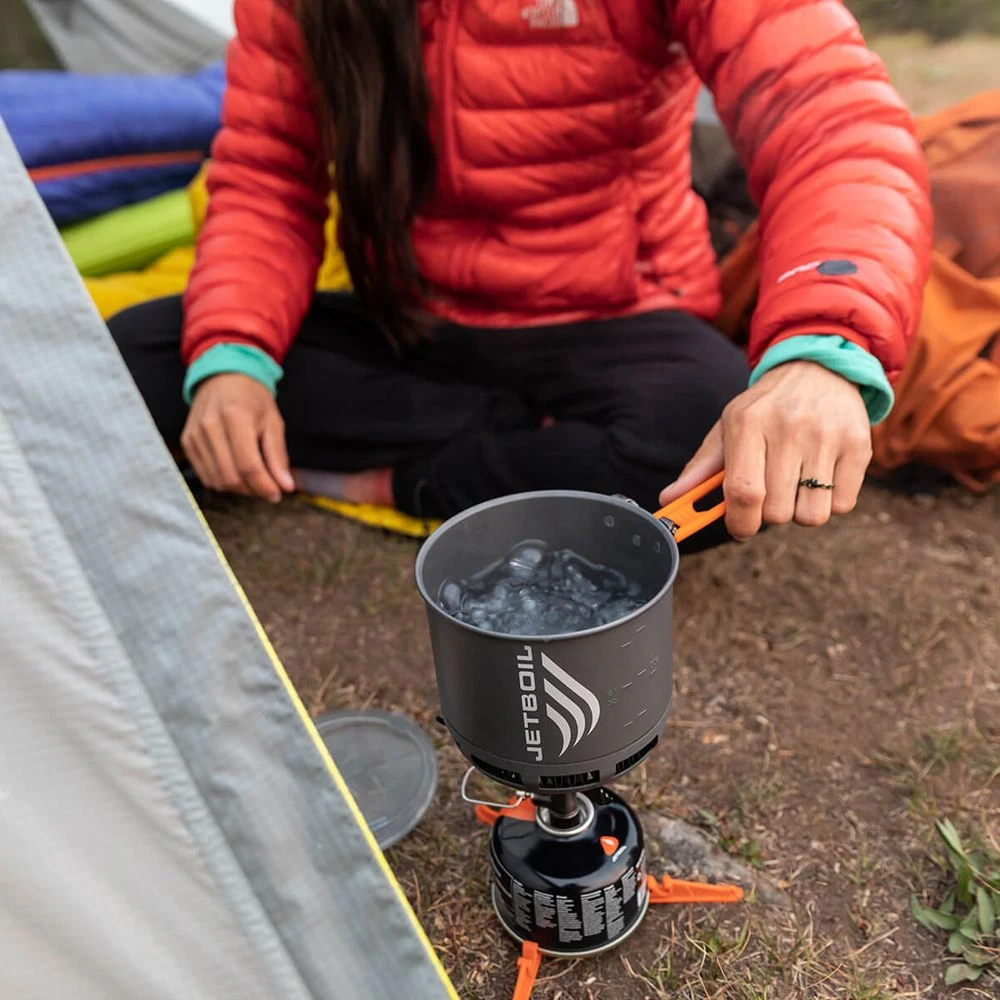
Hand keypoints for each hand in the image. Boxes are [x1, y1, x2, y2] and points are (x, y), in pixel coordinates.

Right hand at [181, 373, 294, 502]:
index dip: (264, 486)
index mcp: (236, 417)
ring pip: (217, 481)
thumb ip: (278, 456)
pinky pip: (205, 476)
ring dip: (239, 488)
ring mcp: (195, 435)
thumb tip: (286, 486)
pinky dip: (223, 482)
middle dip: (253, 490)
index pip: (248, 465)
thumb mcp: (273, 422)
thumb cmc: (252, 399)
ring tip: (254, 479)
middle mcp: (210, 427)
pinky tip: (237, 472)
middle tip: (268, 487)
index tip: (277, 494)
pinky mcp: (187, 442)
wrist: (223, 378)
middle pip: (231, 477)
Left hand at [659, 361, 871, 540]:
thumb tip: (668, 501)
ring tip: (796, 483)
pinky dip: (829, 502)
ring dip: (800, 511)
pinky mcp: (859, 447)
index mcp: (748, 423)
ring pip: (811, 515)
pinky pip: (842, 506)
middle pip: (776, 511)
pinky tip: (821, 476)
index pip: (743, 492)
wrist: (821, 369)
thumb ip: (700, 468)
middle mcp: (789, 429)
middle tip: (770, 492)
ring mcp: (827, 437)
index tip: (739, 527)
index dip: (739, 523)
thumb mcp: (729, 427)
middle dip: (769, 514)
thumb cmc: (766, 408)